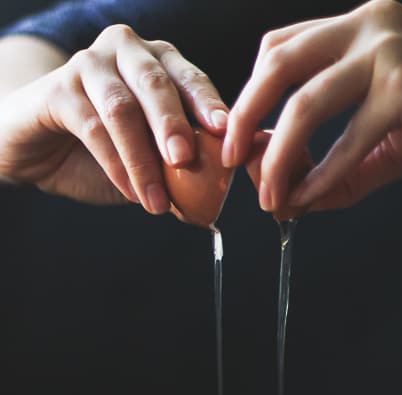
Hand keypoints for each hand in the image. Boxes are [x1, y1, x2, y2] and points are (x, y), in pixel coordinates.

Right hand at [0, 26, 228, 210]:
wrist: (42, 148)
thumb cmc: (106, 151)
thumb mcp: (152, 156)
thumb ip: (184, 162)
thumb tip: (225, 184)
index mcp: (159, 61)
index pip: (190, 78)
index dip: (207, 103)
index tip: (224, 130)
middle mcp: (127, 52)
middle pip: (156, 84)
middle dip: (173, 123)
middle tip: (184, 158)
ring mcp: (90, 65)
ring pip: (122, 108)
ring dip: (142, 159)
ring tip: (157, 201)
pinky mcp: (59, 89)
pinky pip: (92, 127)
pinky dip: (114, 165)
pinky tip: (130, 193)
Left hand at [224, 0, 401, 210]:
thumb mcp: (392, 140)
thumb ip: (344, 168)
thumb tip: (300, 202)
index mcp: (361, 26)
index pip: (283, 49)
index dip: (253, 93)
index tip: (241, 139)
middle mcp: (368, 25)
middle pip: (278, 63)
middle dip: (245, 116)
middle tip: (231, 161)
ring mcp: (386, 51)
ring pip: (305, 104)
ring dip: (278, 157)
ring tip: (269, 197)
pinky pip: (347, 141)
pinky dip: (322, 177)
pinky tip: (307, 201)